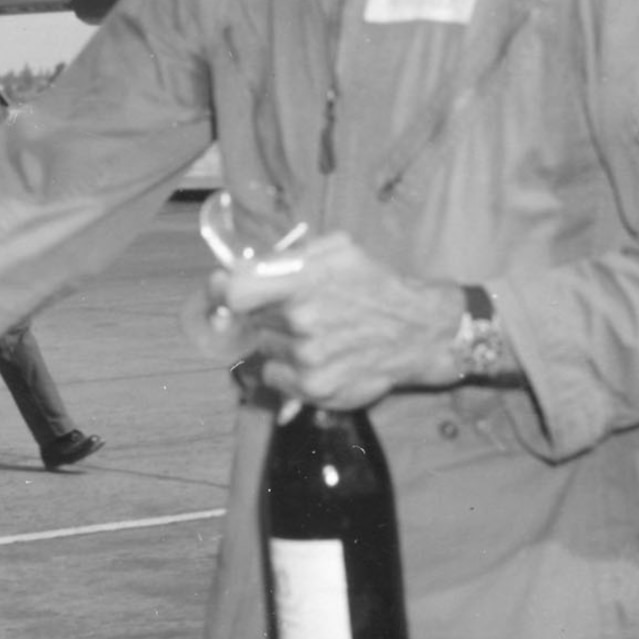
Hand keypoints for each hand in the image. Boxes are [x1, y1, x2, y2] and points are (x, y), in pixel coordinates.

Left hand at [221, 233, 460, 408]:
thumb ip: (287, 255)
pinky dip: (285, 369)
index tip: (219, 291)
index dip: (219, 291)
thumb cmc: (373, 285)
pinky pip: (273, 376)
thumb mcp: (337, 250)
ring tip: (315, 334)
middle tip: (295, 312)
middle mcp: (302, 319)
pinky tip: (316, 358)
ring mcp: (307, 357)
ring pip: (262, 348)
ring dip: (278, 341)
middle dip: (264, 315)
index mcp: (305, 278)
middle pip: (249, 320)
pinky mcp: (313, 387)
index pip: (235, 291)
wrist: (419, 331)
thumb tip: (233, 269)